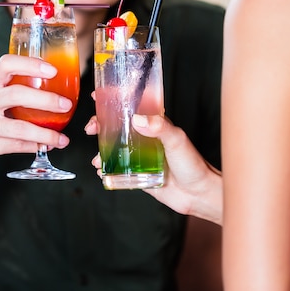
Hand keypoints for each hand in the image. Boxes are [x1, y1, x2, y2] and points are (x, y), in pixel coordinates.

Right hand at [0, 54, 72, 176]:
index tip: (53, 70)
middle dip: (46, 100)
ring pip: (20, 128)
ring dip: (46, 134)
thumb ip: (13, 87)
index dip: (30, 64)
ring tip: (62, 139)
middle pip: (16, 95)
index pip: (6, 64)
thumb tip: (55, 85)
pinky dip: (34, 147)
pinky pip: (15, 146)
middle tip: (66, 105)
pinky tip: (46, 146)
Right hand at [86, 113, 222, 224]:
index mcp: (155, 125)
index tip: (98, 95)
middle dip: (100, 125)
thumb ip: (159, 127)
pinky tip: (101, 171)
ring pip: (113, 148)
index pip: (132, 107)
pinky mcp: (137, 174)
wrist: (197, 195)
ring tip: (97, 158)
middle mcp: (145, 139)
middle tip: (91, 128)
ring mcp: (139, 157)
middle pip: (116, 127)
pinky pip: (116, 170)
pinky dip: (106, 169)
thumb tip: (138, 118)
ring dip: (101, 150)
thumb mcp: (177, 141)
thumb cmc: (193, 165)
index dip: (114, 100)